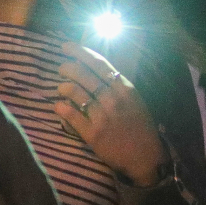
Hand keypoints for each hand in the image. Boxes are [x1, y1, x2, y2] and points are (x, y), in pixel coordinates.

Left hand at [58, 44, 166, 185]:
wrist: (146, 158)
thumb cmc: (139, 127)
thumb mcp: (134, 101)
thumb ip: (116, 85)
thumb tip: (92, 68)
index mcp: (125, 89)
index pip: (99, 63)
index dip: (79, 52)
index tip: (66, 45)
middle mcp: (113, 99)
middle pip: (82, 74)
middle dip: (66, 67)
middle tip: (61, 69)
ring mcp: (102, 116)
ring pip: (72, 91)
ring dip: (62, 87)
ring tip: (62, 90)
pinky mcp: (91, 133)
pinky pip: (68, 113)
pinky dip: (60, 107)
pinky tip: (60, 106)